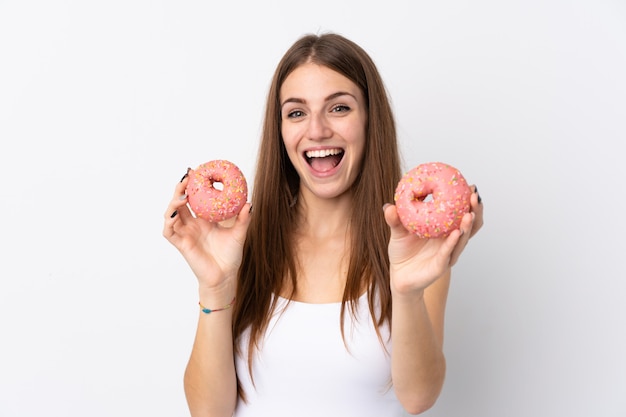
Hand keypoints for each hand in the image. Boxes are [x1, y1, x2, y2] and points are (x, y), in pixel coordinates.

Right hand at [162, 171, 251, 289]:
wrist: (225, 276)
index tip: (196, 171)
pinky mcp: (181, 244)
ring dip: (173, 202)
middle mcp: (192, 225)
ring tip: (182, 194)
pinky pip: (169, 232)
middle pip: (180, 202)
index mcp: (204, 220)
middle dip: (180, 188)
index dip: (192, 186)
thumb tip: (250, 203)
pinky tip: (175, 214)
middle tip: (187, 176)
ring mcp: (185, 234)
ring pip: (171, 214)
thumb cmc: (231, 256)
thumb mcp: (239, 234)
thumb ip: (244, 219)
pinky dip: (169, 222)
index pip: (194, 198)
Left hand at [383, 185, 482, 294]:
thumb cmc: (403, 252)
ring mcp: (447, 254)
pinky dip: (453, 243)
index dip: (468, 202)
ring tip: (469, 214)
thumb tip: (389, 206)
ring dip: (467, 226)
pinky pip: (448, 253)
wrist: (398, 276)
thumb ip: (394, 219)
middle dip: (475, 211)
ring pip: (462, 239)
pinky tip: (456, 233)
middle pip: (469, 226)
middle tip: (474, 197)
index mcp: (444, 230)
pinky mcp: (440, 266)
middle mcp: (450, 241)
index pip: (461, 214)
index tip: (471, 187)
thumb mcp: (398, 231)